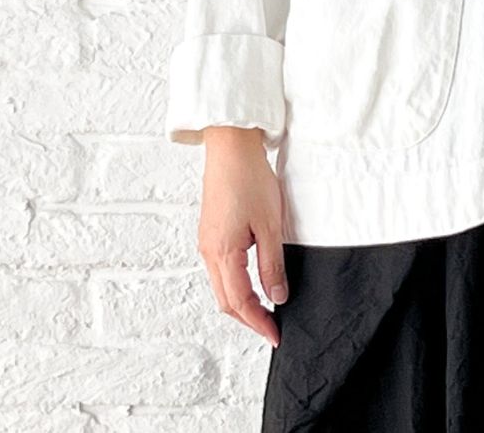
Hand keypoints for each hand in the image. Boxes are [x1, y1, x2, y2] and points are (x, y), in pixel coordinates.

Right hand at [197, 127, 287, 347]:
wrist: (231, 147)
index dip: (258, 322)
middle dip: (248, 319)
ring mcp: (206, 242)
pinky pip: (220, 270)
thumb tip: (277, 295)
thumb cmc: (249, 178)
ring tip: (265, 309)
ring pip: (221, 286)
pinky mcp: (210, 233)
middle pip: (226, 300)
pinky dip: (235, 284)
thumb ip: (272, 263)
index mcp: (222, 252)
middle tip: (272, 327)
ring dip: (241, 302)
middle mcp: (208, 251)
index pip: (240, 302)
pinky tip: (251, 282)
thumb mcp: (270, 224)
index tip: (275, 335)